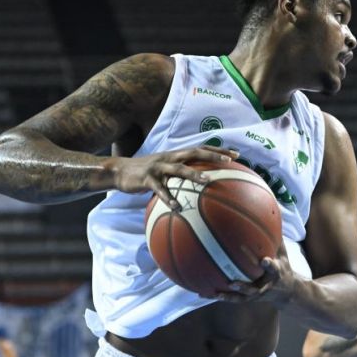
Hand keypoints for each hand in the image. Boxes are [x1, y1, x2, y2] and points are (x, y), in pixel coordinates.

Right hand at [109, 146, 237, 208]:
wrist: (119, 171)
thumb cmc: (147, 174)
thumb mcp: (165, 171)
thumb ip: (180, 175)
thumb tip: (200, 188)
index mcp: (176, 155)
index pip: (201, 149)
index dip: (219, 150)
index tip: (237, 155)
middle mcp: (169, 157)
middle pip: (195, 152)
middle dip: (213, 155)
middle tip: (230, 162)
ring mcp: (158, 167)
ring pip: (179, 168)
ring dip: (194, 174)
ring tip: (208, 180)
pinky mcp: (147, 179)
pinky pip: (160, 190)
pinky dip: (169, 198)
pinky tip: (178, 207)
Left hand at [209, 244, 296, 305]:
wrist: (288, 291)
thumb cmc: (283, 265)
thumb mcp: (283, 252)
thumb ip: (275, 236)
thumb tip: (272, 213)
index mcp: (276, 273)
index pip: (273, 268)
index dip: (269, 265)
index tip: (264, 260)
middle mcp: (266, 286)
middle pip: (254, 288)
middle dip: (243, 286)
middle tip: (232, 283)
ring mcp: (257, 294)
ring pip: (242, 296)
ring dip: (228, 296)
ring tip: (214, 292)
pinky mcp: (250, 299)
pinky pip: (234, 298)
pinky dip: (221, 296)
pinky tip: (206, 293)